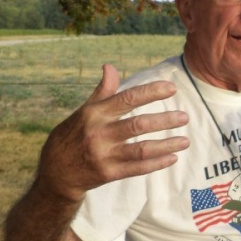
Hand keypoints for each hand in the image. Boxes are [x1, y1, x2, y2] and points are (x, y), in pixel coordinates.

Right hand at [37, 64, 189, 200]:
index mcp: (95, 114)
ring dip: (167, 144)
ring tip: (186, 140)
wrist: (55, 173)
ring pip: (142, 149)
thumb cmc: (73, 136)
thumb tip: (110, 66)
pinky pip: (138, 168)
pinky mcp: (109, 174)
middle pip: (138, 124)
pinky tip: (173, 157)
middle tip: (185, 117)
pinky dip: (157, 163)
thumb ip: (102, 91)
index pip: (127, 99)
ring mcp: (104, 155)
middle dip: (164, 120)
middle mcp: (100, 133)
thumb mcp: (84, 112)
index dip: (151, 92)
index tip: (171, 88)